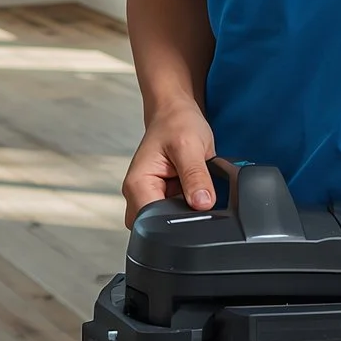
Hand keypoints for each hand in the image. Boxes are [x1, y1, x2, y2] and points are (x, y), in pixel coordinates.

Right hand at [121, 103, 217, 226]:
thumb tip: (203, 203)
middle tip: (199, 197)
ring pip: (170, 221)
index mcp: (138, 184)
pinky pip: (178, 212)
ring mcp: (152, 197)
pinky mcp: (164, 197)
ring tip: (196, 187)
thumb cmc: (175, 122)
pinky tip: (195, 189)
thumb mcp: (189, 146)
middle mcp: (140, 194)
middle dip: (183, 219)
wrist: (176, 113)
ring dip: (187, 211)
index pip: (151, 222)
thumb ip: (196, 176)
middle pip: (158, 227)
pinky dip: (190, 205)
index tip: (196, 213)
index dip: (175, 223)